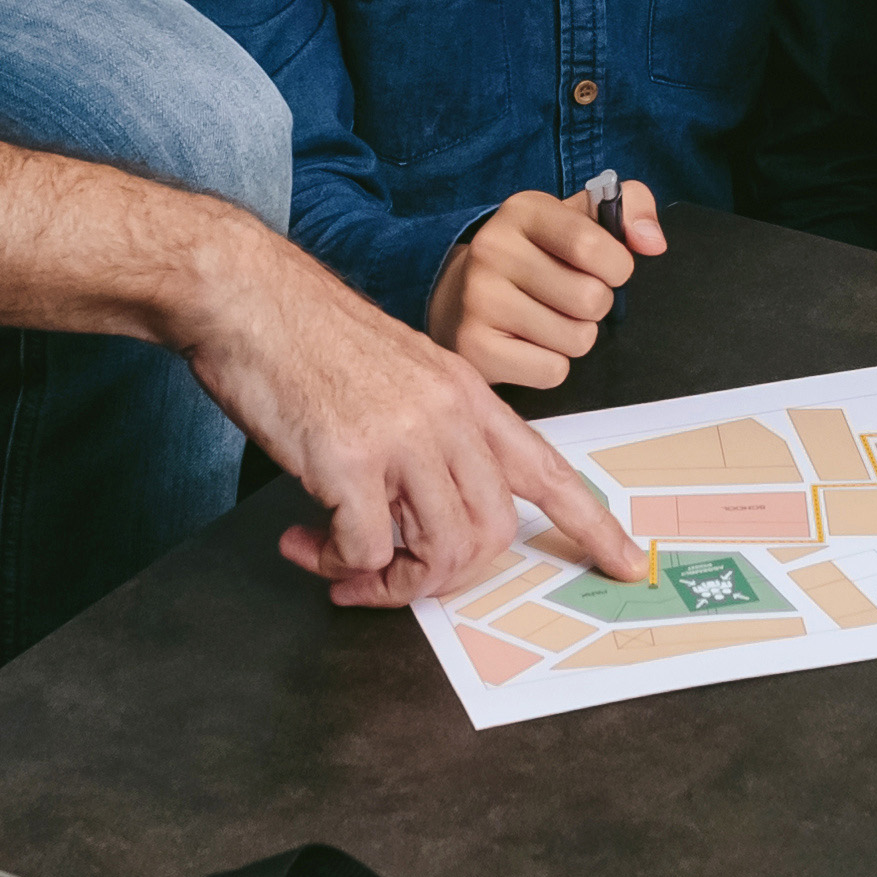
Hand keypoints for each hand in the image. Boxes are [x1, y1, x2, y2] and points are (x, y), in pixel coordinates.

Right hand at [183, 278, 651, 605]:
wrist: (248, 296)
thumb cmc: (310, 337)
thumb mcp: (402, 374)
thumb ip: (432, 433)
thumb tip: (425, 512)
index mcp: (469, 397)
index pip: (550, 471)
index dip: (594, 525)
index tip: (628, 564)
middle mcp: (449, 418)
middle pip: (489, 535)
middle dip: (442, 576)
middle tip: (389, 577)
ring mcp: (403, 439)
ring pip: (438, 553)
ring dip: (389, 581)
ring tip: (340, 566)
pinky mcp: (349, 461)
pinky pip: (368, 551)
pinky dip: (339, 564)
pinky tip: (309, 542)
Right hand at [424, 180, 663, 388]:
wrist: (461, 296)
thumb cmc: (536, 257)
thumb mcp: (580, 218)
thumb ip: (630, 208)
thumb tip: (652, 241)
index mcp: (523, 210)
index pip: (593, 245)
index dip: (617, 266)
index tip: (606, 268)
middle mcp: (492, 249)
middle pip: (591, 298)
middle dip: (596, 305)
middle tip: (569, 298)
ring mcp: (478, 300)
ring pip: (576, 339)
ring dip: (576, 336)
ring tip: (547, 319)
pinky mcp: (474, 347)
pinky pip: (553, 371)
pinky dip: (552, 364)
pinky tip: (529, 344)